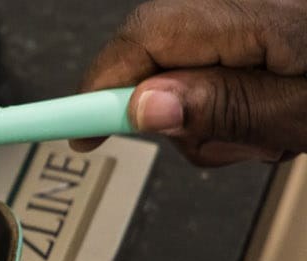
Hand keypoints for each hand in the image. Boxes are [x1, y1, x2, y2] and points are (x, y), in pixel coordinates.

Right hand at [71, 0, 306, 164]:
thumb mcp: (299, 109)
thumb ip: (224, 106)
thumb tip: (143, 108)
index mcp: (256, 10)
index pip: (144, 37)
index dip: (101, 89)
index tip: (80, 133)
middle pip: (157, 53)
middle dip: (169, 110)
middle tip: (218, 142)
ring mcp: (249, 10)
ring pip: (184, 67)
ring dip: (208, 113)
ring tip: (263, 132)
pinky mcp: (255, 22)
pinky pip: (215, 61)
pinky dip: (230, 97)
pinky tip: (266, 111)